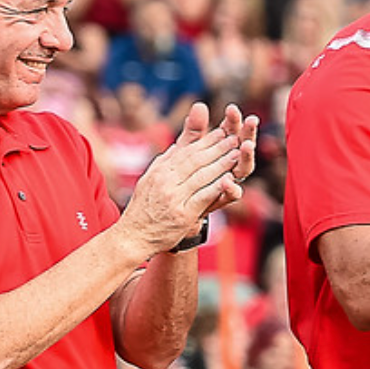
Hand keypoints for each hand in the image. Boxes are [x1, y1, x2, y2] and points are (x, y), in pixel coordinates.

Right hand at [120, 103, 247, 255]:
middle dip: (217, 147)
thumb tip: (177, 146)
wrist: (133, 237)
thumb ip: (164, 163)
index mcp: (160, 171)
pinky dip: (217, 187)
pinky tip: (229, 179)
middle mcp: (166, 181)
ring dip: (221, 163)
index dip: (206, 141)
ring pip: (201, 175)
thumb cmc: (143, 209)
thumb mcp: (149, 180)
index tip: (221, 132)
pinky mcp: (183, 214)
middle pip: (196, 160)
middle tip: (234, 137)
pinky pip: (203, 196)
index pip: (186, 152)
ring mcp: (174, 197)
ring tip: (236, 154)